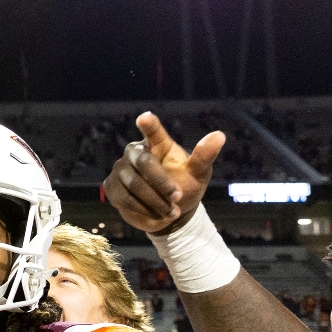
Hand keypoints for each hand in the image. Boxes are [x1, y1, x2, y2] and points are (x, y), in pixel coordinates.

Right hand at [102, 112, 225, 234]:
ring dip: (154, 201)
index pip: (153, 132)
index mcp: (158, 145)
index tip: (145, 118)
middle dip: (161, 183)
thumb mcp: (199, 173)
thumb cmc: (185, 186)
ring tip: (171, 211)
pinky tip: (154, 214)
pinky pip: (123, 198)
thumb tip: (219, 135)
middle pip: (143, 162)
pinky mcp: (111, 186)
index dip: (149, 125)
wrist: (170, 213)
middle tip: (178, 197)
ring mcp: (120, 168)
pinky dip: (141, 209)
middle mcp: (135, 152)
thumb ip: (204, 156)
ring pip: (133, 184)